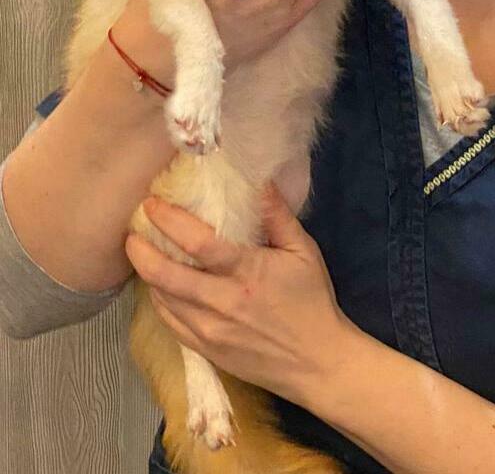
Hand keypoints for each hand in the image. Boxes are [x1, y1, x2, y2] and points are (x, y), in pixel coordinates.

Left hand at [124, 182, 358, 405]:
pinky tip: (159, 286)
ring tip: (141, 253)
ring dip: (146, 274)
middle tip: (132, 231)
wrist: (316, 362)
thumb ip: (278, 216)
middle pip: (165, 275)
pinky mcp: (205, 351)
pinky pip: (169, 322)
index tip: (152, 204)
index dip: (169, 221)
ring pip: (162, 299)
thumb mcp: (304, 251)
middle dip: (141, 251)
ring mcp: (209, 331)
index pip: (198, 243)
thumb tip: (259, 179)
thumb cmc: (313, 301)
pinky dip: (159, 300)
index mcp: (248, 273)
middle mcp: (222, 303)